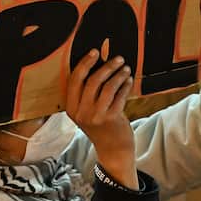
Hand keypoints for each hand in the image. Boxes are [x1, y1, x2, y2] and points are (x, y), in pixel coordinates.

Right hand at [67, 51, 137, 188]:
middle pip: (92, 81)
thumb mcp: (86, 112)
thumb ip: (87, 94)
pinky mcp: (111, 118)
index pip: (75, 80)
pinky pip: (120, 95)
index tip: (95, 52)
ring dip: (119, 75)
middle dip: (107, 66)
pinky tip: (129, 81)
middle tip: (118, 58)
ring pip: (108, 87)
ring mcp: (96, 116)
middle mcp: (81, 112)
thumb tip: (98, 64)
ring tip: (126, 69)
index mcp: (71, 108)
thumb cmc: (100, 125)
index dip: (84, 63)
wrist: (112, 149)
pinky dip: (125, 86)